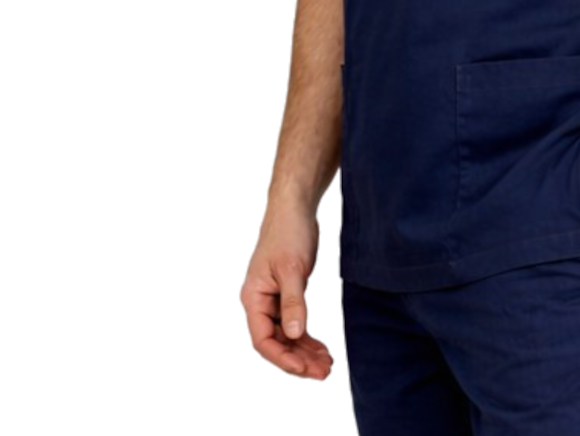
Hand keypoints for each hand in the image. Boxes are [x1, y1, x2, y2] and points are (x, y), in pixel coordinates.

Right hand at [240, 201, 333, 378]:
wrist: (295, 208)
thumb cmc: (288, 232)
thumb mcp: (292, 268)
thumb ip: (293, 302)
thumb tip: (295, 335)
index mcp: (253, 297)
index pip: (263, 339)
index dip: (283, 358)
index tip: (304, 369)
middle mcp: (260, 303)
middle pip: (276, 342)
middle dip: (298, 360)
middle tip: (324, 372)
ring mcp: (273, 300)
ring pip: (287, 336)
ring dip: (305, 352)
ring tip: (327, 365)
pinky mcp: (287, 294)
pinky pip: (295, 324)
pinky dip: (307, 337)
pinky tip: (322, 348)